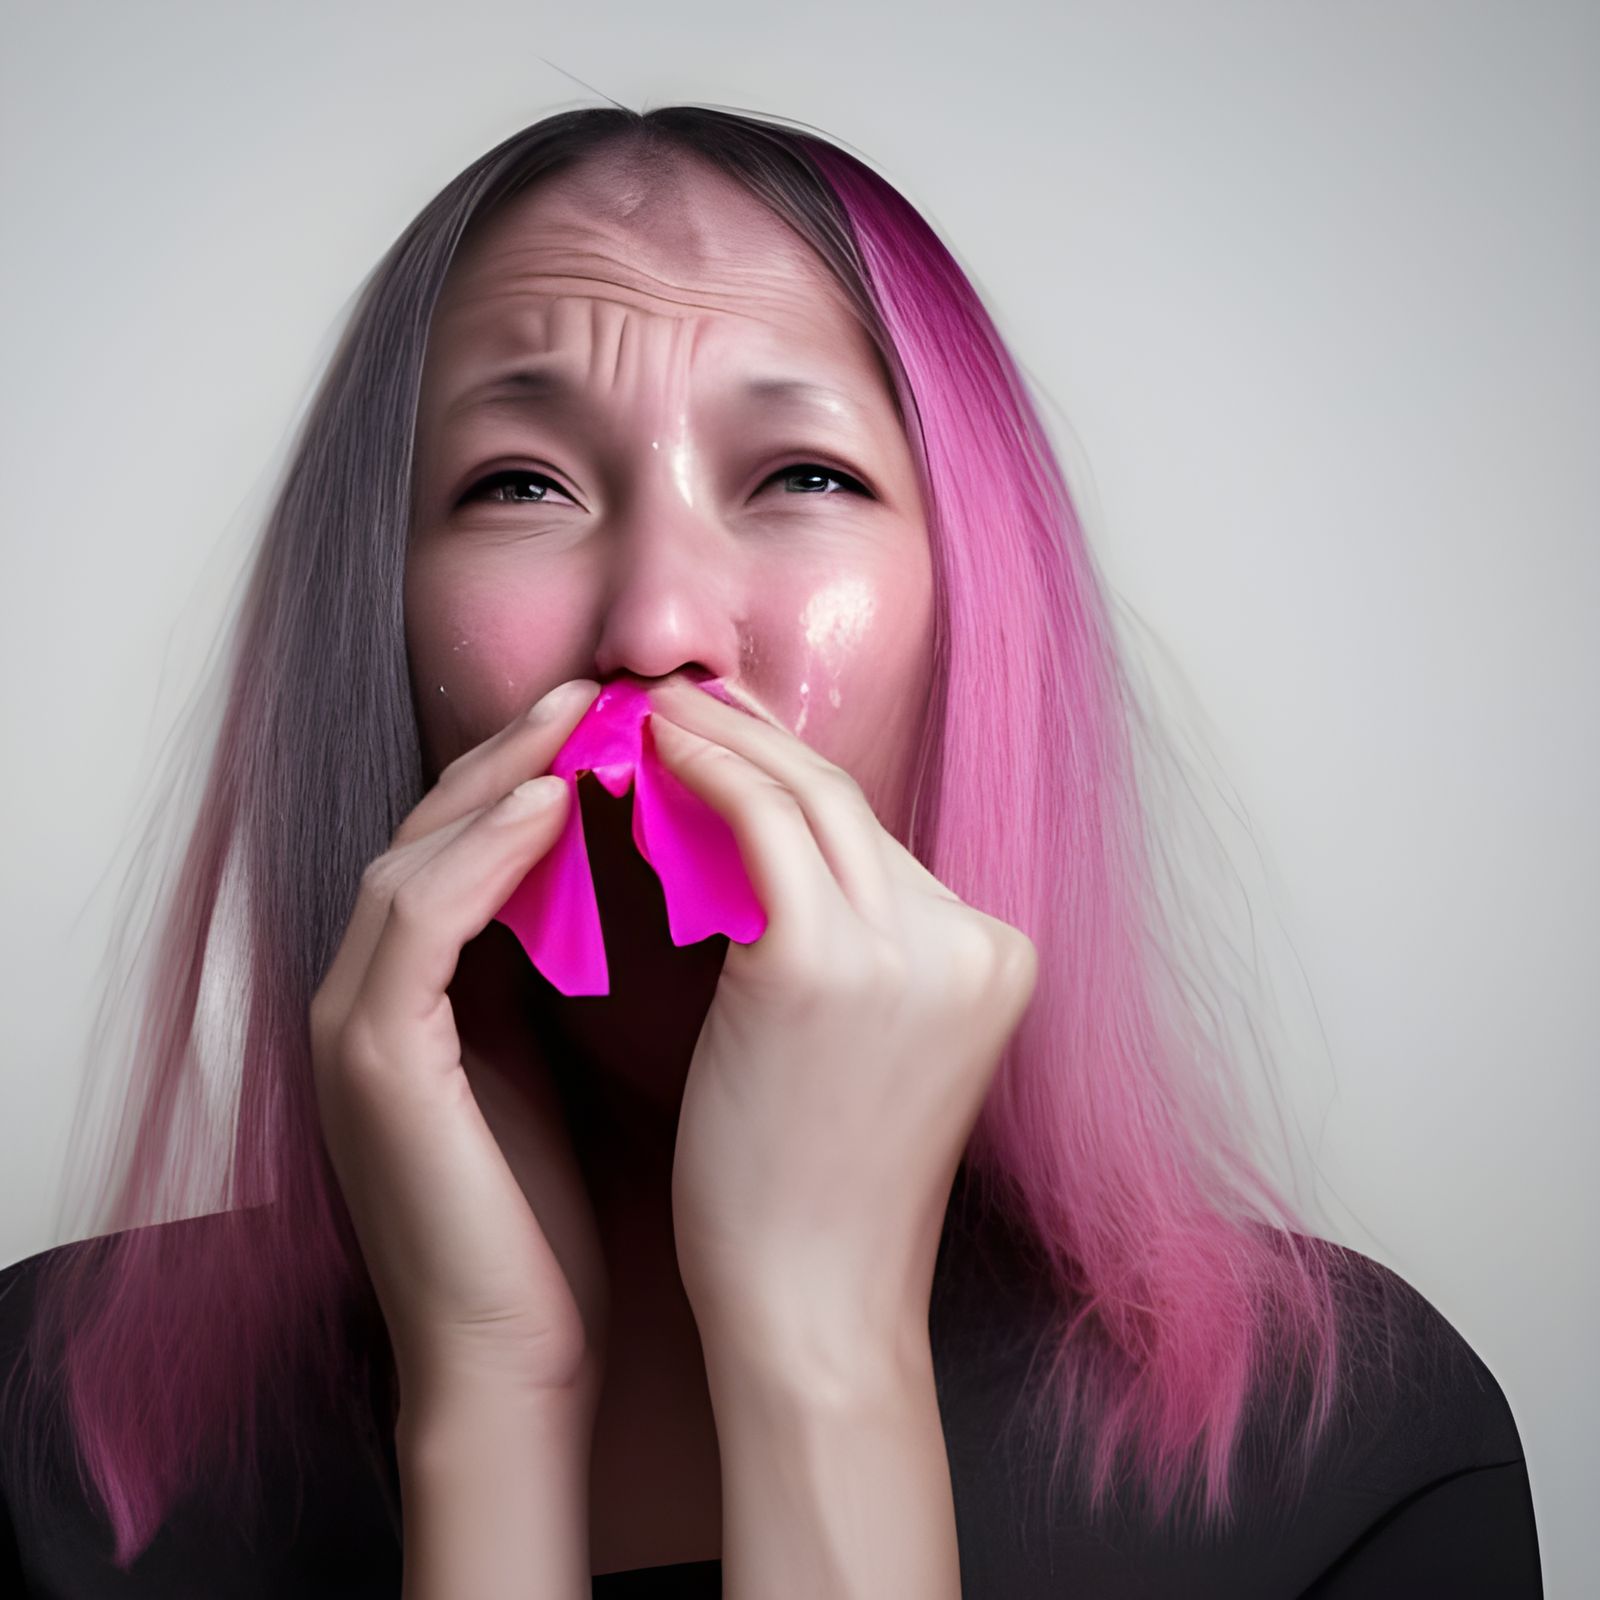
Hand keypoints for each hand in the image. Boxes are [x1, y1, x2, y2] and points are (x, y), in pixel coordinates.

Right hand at [309, 677, 608, 1407]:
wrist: (517, 1360)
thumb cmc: (556, 1219)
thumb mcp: (559, 1062)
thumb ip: (563, 964)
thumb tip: (650, 868)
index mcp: (419, 995)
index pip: (466, 846)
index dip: (531, 767)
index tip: (618, 717)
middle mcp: (368, 996)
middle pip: (435, 829)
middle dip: (514, 748)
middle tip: (599, 686)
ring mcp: (358, 1025)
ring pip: (418, 856)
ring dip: (498, 775)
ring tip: (583, 716)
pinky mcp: (375, 1061)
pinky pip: (422, 922)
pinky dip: (483, 854)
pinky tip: (553, 803)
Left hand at [645, 679, 1038, 1370]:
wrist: (814, 1310)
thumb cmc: (816, 1191)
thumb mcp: (866, 1046)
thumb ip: (848, 944)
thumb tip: (757, 845)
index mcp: (992, 957)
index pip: (875, 840)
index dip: (792, 774)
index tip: (726, 734)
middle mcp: (972, 939)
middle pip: (847, 801)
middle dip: (755, 735)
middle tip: (679, 695)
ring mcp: (913, 948)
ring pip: (804, 794)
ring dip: (719, 738)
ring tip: (649, 710)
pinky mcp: (829, 963)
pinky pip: (756, 824)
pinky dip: (700, 774)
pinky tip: (646, 755)